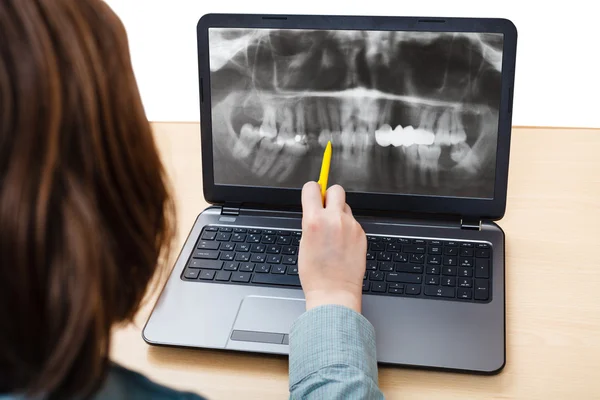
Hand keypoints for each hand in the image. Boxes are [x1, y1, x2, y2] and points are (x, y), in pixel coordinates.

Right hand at [298, 181, 366, 312]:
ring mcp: (351, 226)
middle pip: (335, 189)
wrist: (334, 292)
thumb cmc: (316, 274)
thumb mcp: (304, 243)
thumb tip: (315, 210)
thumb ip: (310, 222)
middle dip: (329, 196)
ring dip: (340, 214)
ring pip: (346, 207)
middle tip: (326, 209)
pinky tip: (343, 244)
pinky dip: (348, 229)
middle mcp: (334, 219)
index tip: (312, 195)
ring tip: (334, 233)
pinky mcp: (361, 234)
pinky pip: (353, 222)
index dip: (312, 190)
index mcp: (314, 220)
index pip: (312, 188)